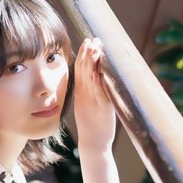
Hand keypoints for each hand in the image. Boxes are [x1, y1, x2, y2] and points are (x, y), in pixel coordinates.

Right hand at [74, 37, 115, 152]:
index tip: (87, 40)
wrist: (93, 142)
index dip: (83, 54)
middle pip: (84, 70)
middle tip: (92, 39)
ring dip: (92, 63)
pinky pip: (98, 93)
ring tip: (94, 49)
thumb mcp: (88, 103)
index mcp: (81, 91)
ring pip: (90, 78)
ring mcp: (92, 100)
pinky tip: (98, 72)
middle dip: (88, 54)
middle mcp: (85, 94)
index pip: (80, 68)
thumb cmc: (93, 124)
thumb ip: (90, 89)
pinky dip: (97, 82)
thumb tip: (95, 75)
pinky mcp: (102, 108)